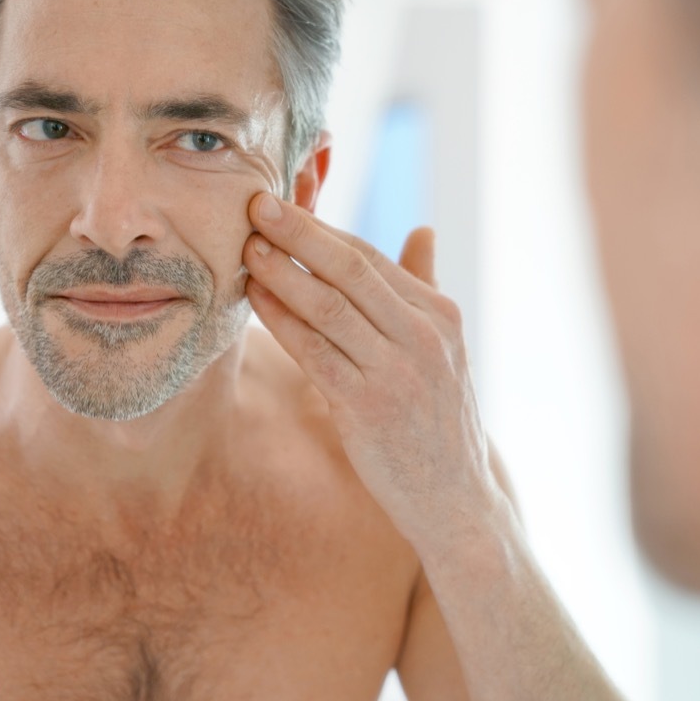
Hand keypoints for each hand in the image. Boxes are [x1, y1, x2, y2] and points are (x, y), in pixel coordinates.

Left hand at [243, 192, 502, 548]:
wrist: (455, 497)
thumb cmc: (440, 418)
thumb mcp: (446, 347)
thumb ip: (426, 286)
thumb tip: (423, 231)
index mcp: (441, 314)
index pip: (370, 257)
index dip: (320, 228)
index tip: (280, 204)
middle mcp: (424, 336)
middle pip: (349, 270)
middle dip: (297, 233)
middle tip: (254, 204)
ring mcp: (397, 371)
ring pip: (328, 307)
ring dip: (281, 274)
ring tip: (245, 249)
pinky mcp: (367, 407)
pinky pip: (313, 353)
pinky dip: (281, 322)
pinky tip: (255, 302)